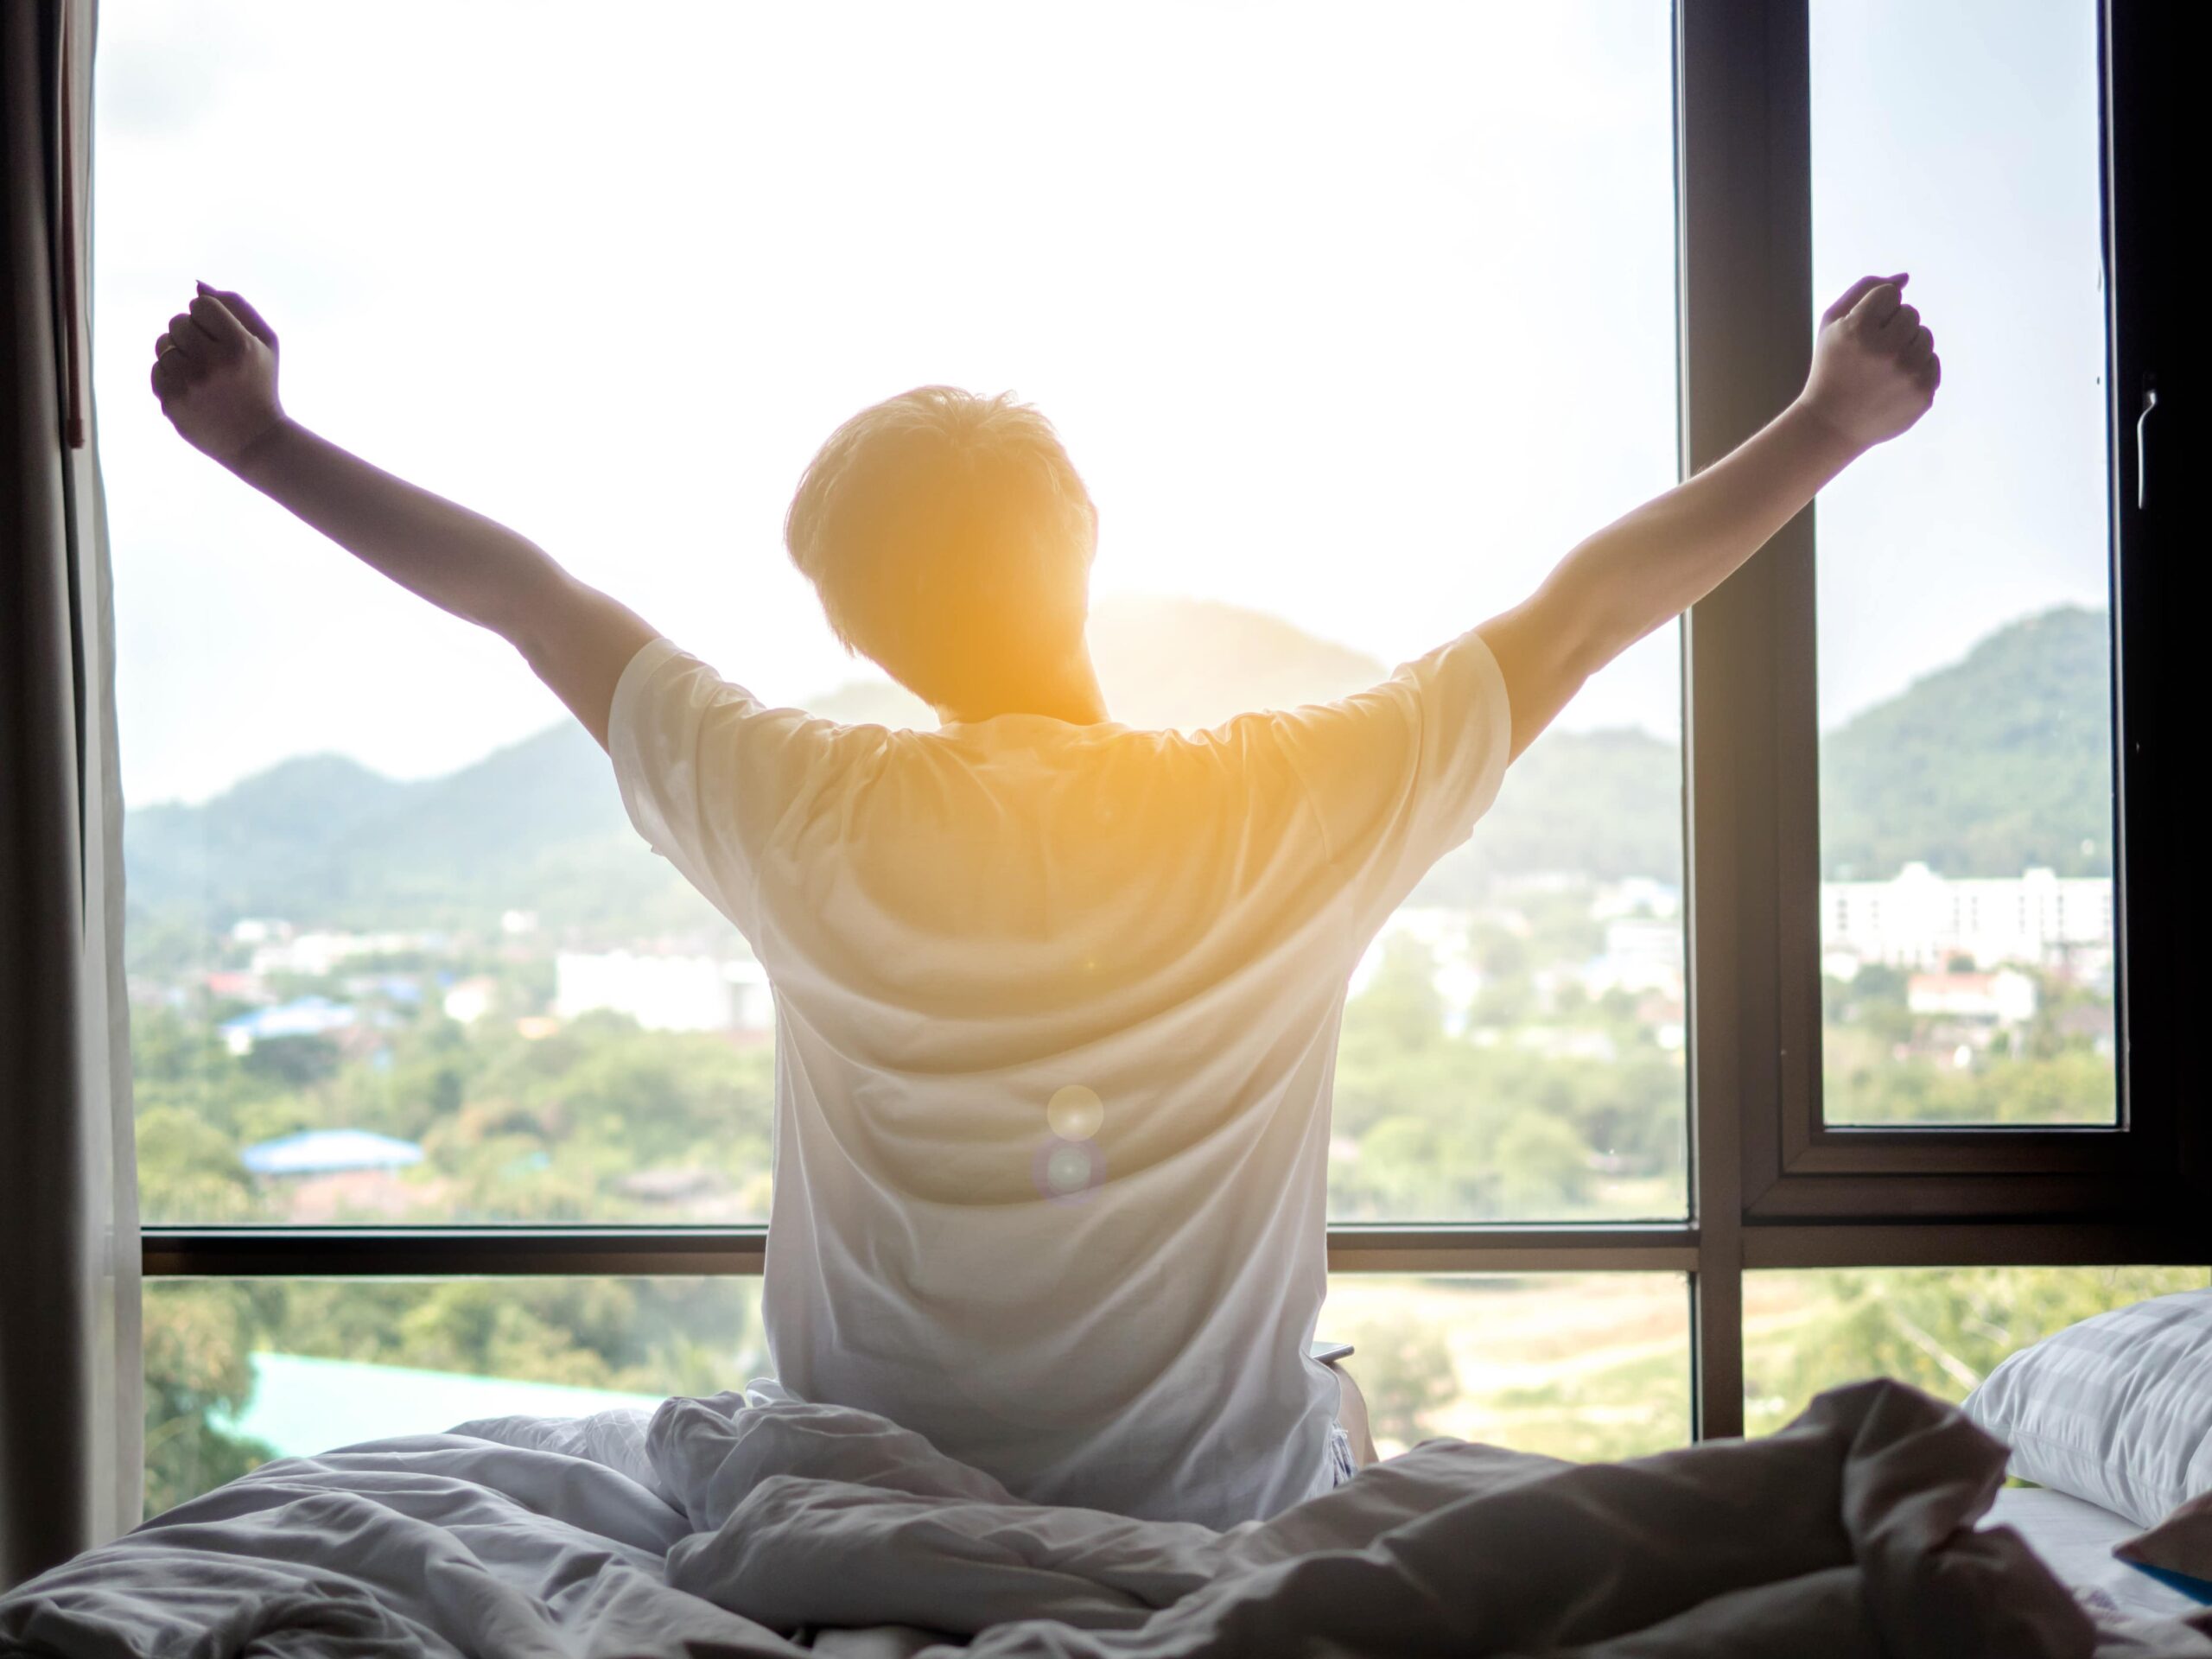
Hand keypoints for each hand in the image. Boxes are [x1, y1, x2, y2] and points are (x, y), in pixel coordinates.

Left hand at [150, 283, 285, 466]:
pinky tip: (193, 390)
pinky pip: (157, 369)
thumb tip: (197, 284)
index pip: (200, 304)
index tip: (222, 338)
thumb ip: (237, 307)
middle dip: (192, 335)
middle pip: (177, 321)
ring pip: (163, 344)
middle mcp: (213, 363)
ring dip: (179, 354)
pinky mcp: (172, 401)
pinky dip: (172, 375)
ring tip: (203, 375)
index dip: (209, 318)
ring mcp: (189, 384)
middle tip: (212, 359)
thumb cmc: (261, 385)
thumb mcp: (266, 344)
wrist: (255, 440)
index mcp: (240, 346)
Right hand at [1798, 273, 1940, 451]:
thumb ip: (1865, 289)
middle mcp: (1886, 351)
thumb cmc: (1831, 367)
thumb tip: (1905, 278)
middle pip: (1911, 313)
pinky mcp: (1923, 393)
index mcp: (1859, 330)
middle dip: (1892, 328)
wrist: (1832, 424)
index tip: (1859, 334)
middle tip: (1870, 354)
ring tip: (1882, 368)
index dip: (1874, 311)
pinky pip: (1933, 361)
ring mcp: (1908, 374)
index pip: (1889, 294)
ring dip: (1907, 346)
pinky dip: (1915, 368)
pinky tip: (1892, 383)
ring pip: (1925, 335)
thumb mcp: (1832, 324)